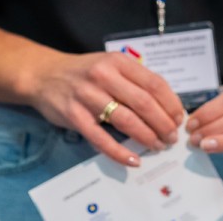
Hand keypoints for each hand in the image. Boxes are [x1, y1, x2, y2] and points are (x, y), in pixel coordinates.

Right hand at [27, 50, 184, 166]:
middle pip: (144, 103)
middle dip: (163, 124)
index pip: (153, 83)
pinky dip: (120, 152)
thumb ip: (133, 80)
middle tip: (171, 138)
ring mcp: (87, 96)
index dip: (171, 103)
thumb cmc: (83, 72)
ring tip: (157, 146)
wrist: (43, 75)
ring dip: (147, 137)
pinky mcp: (74, 116)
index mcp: (117, 61)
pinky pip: (101, 139)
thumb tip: (166, 106)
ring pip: (126, 121)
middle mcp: (103, 75)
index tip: (179, 118)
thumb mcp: (109, 65)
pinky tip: (133, 160)